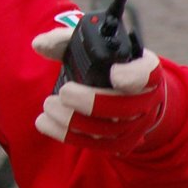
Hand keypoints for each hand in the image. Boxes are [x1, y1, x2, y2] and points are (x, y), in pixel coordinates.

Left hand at [32, 23, 173, 154]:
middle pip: (125, 107)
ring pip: (111, 131)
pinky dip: (70, 136)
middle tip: (64, 92)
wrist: (128, 93)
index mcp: (145, 69)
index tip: (114, 74)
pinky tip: (46, 124)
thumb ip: (65, 41)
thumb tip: (39, 44)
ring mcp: (137, 124)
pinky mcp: (123, 142)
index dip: (134, 76)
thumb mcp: (92, 46)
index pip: (147, 73)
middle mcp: (147, 98)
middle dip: (91, 102)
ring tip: (48, 107)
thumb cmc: (108, 64)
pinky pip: (101, 146)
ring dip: (75, 121)